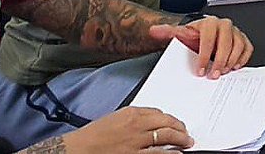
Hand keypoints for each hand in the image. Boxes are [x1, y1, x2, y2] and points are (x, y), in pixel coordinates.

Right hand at [58, 106, 190, 151]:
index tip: (174, 123)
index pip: (159, 113)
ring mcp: (137, 142)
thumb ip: (133, 119)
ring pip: (166, 137)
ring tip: (187, 143)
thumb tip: (149, 123)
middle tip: (186, 133)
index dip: (170, 119)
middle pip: (167, 123)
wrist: (77, 149)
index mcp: (131, 113)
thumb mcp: (115, 119)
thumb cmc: (92, 136)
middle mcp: (137, 125)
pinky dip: (170, 153)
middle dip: (180, 128)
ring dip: (180, 140)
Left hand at [149, 16, 253, 79]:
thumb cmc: (194, 36)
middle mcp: (224, 25)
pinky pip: (247, 48)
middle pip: (226, 43)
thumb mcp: (180, 34)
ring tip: (223, 72)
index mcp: (209, 23)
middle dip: (219, 61)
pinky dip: (243, 58)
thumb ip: (167, 32)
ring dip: (231, 61)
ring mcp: (235, 32)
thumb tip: (154, 31)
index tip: (200, 70)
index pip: (208, 40)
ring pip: (238, 46)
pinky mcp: (243, 39)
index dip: (204, 56)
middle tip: (213, 75)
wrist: (202, 34)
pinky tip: (234, 67)